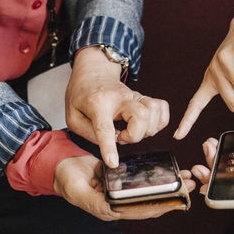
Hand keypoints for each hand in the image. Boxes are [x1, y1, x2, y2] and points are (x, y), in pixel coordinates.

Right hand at [54, 155, 195, 220]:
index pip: (139, 210)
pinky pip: (142, 183)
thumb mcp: (77, 189)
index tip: (176, 200)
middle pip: (149, 203)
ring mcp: (120, 193)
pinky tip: (168, 171)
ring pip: (148, 193)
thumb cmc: (67, 179)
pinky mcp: (121, 181)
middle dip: (170, 196)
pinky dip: (156, 178)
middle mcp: (118, 204)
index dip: (159, 206)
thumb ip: (94, 200)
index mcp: (109, 209)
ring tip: (186, 178)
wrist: (61, 167)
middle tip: (190, 186)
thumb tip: (113, 208)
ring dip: (168, 186)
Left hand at [65, 47, 169, 167]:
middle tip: (121, 137)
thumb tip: (111, 144)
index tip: (113, 162)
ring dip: (147, 129)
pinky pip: (162, 107)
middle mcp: (120, 98)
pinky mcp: (143, 97)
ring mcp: (134, 96)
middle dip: (135, 136)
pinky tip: (146, 125)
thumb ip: (88, 133)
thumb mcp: (72, 116)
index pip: (104, 127)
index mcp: (98, 103)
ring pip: (154, 112)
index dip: (109, 147)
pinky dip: (159, 121)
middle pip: (141, 116)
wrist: (93, 71)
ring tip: (132, 131)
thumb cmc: (81, 94)